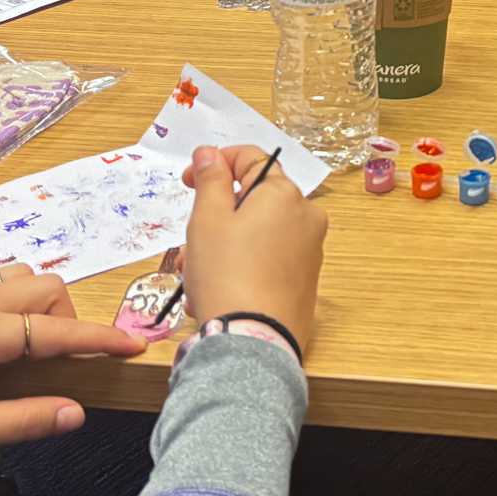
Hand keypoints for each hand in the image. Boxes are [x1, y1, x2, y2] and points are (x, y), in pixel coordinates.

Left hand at [0, 263, 146, 448]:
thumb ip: (25, 420)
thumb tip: (78, 412)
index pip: (60, 331)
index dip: (101, 338)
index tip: (135, 345)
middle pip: (47, 286)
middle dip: (69, 317)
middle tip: (61, 360)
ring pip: (20, 274)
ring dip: (39, 301)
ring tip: (32, 344)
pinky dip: (14, 296)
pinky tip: (1, 331)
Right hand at [180, 145, 326, 354]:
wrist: (252, 342)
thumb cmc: (227, 275)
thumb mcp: (208, 219)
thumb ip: (210, 179)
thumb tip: (210, 153)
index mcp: (285, 194)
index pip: (249, 158)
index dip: (215, 163)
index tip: (188, 179)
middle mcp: (306, 218)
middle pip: (251, 200)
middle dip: (213, 217)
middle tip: (189, 243)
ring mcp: (308, 251)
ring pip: (254, 233)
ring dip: (220, 246)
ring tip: (195, 275)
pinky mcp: (303, 281)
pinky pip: (266, 259)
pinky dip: (239, 266)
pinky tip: (215, 290)